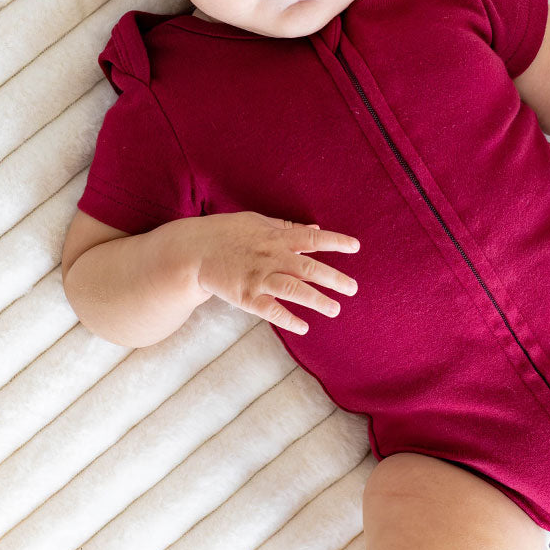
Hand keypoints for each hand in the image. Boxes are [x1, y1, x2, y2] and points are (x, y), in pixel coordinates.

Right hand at [193, 211, 359, 333]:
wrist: (193, 251)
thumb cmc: (227, 233)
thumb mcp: (258, 222)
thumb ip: (288, 228)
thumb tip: (316, 229)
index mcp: (276, 237)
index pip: (312, 238)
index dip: (335, 242)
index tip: (355, 247)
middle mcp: (271, 257)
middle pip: (309, 268)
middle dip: (334, 278)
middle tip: (353, 288)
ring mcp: (259, 277)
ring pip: (294, 290)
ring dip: (317, 300)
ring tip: (335, 309)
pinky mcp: (246, 296)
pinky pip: (271, 310)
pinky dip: (288, 319)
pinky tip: (304, 327)